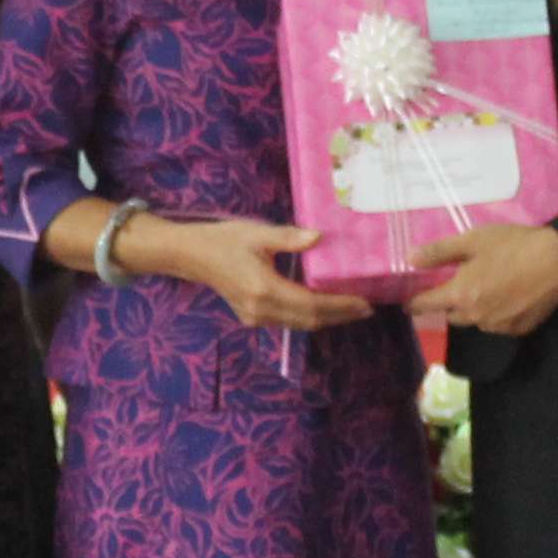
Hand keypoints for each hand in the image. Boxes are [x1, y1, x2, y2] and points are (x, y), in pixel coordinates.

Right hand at [141, 216, 373, 333]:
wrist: (190, 255)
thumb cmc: (222, 240)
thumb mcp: (257, 234)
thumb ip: (289, 238)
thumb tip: (319, 237)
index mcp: (264, 289)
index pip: (312, 304)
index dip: (340, 306)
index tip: (364, 302)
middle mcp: (261, 309)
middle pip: (309, 320)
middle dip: (340, 316)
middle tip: (367, 308)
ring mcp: (255, 316)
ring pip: (299, 323)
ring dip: (326, 318)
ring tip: (351, 308)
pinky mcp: (252, 316)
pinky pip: (287, 321)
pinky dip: (309, 316)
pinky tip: (323, 306)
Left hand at [412, 223, 557, 338]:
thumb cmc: (514, 246)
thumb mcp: (473, 240)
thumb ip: (439, 252)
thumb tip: (409, 260)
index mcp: (460, 296)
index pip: (426, 305)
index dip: (414, 303)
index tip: (409, 302)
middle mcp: (476, 317)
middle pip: (451, 314)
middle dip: (450, 302)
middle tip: (459, 283)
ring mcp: (498, 326)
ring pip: (476, 321)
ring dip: (474, 309)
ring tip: (488, 286)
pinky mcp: (519, 330)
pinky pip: (498, 324)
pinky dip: (497, 313)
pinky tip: (508, 295)